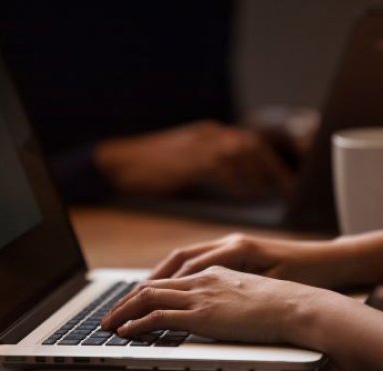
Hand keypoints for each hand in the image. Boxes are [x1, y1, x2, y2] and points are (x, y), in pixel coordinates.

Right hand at [94, 120, 293, 198]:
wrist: (121, 162)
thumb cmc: (153, 166)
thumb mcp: (187, 161)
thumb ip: (212, 167)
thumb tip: (238, 184)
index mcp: (210, 134)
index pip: (249, 143)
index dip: (270, 162)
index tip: (284, 180)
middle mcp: (209, 135)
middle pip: (252, 146)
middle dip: (273, 168)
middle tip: (288, 189)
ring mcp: (200, 144)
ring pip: (241, 155)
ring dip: (259, 176)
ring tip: (273, 195)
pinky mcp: (190, 158)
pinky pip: (223, 170)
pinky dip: (237, 184)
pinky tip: (247, 197)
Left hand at [101, 266, 324, 342]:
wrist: (293, 303)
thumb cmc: (275, 299)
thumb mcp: (244, 289)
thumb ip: (223, 292)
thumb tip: (213, 304)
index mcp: (211, 271)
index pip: (168, 278)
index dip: (146, 290)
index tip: (132, 302)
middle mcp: (200, 279)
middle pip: (152, 285)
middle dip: (127, 301)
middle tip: (110, 314)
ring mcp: (200, 295)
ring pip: (150, 298)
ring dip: (125, 311)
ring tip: (109, 324)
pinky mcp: (202, 314)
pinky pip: (160, 316)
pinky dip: (139, 323)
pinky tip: (127, 332)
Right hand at [149, 233, 364, 288]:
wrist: (323, 262)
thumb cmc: (300, 271)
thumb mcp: (269, 280)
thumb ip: (237, 284)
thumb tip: (205, 291)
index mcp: (237, 248)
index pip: (194, 264)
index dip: (170, 281)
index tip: (148, 296)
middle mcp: (229, 242)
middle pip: (184, 255)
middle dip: (159, 274)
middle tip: (137, 291)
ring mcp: (230, 244)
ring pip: (188, 254)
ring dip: (166, 270)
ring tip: (147, 287)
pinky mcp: (234, 250)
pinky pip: (199, 257)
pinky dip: (182, 269)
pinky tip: (174, 281)